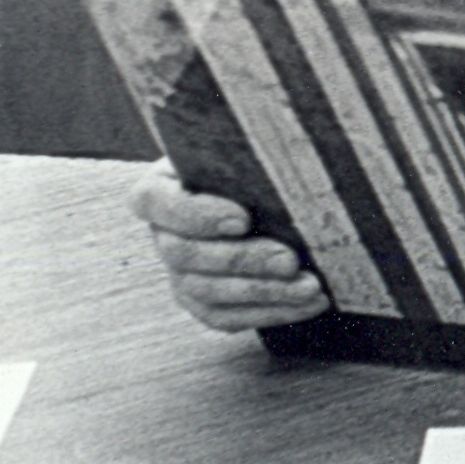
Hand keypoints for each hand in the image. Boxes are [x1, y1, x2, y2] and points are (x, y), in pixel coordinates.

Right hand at [133, 162, 330, 331]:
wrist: (275, 194)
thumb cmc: (261, 162)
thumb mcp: (254, 148)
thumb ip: (260, 149)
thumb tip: (290, 147)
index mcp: (162, 187)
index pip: (154, 202)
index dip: (195, 215)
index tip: (242, 219)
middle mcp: (164, 232)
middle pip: (185, 254)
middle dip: (242, 260)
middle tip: (290, 260)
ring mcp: (180, 271)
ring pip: (206, 291)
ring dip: (263, 292)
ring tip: (310, 287)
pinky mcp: (204, 301)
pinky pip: (227, 316)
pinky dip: (270, 312)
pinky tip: (309, 304)